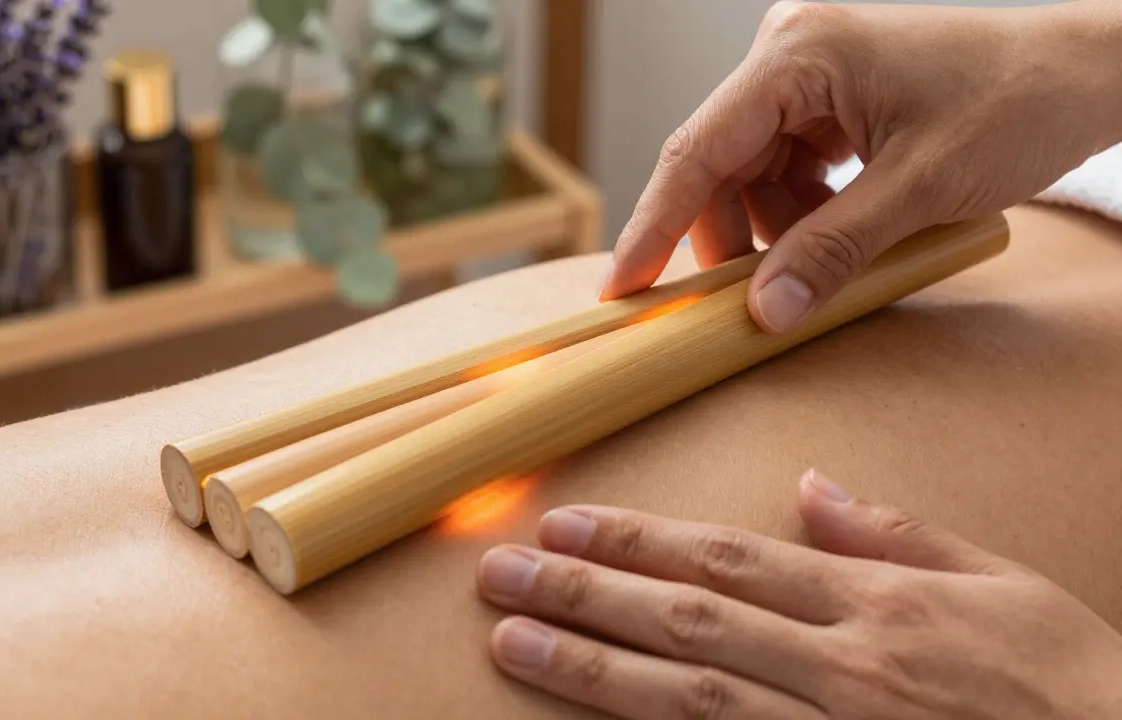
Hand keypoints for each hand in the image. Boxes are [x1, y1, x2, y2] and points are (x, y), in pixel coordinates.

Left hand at [475, 469, 1121, 718]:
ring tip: (514, 640)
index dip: (639, 538)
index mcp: (874, 606)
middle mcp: (840, 669)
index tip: (568, 519)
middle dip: (587, 591)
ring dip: (593, 666)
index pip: (729, 558)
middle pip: (687, 620)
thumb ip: (893, 535)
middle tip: (501, 571)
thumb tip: (813, 486)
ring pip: (689, 696)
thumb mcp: (999, 583)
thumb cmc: (1069, 683)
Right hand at [600, 0, 1121, 333]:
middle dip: (728, 240)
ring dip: (771, 233)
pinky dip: (799, 215)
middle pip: (716, 166)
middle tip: (737, 307)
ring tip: (814, 269)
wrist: (1087, 70)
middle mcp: (788, 54)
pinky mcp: (827, 99)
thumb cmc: (1019, 100)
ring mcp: (807, 75)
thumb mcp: (920, 189)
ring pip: (748, 175)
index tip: (622, 289)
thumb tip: (763, 313)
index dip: (652, 225)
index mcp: (797, 54)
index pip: (696, 149)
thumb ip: (832, 251)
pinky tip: (834, 238)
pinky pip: (784, 169)